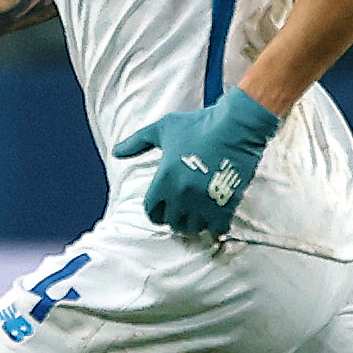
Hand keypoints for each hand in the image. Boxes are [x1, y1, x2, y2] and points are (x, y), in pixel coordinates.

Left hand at [110, 88, 280, 236]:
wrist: (236, 126)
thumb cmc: (199, 124)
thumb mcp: (162, 129)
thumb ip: (137, 142)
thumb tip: (116, 152)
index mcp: (164, 180)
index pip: (152, 211)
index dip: (157, 211)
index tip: (165, 207)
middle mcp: (181, 195)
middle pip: (172, 223)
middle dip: (176, 217)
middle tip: (184, 210)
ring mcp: (203, 202)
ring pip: (194, 227)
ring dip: (195, 222)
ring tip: (200, 213)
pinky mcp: (225, 205)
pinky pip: (216, 228)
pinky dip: (216, 225)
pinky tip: (217, 215)